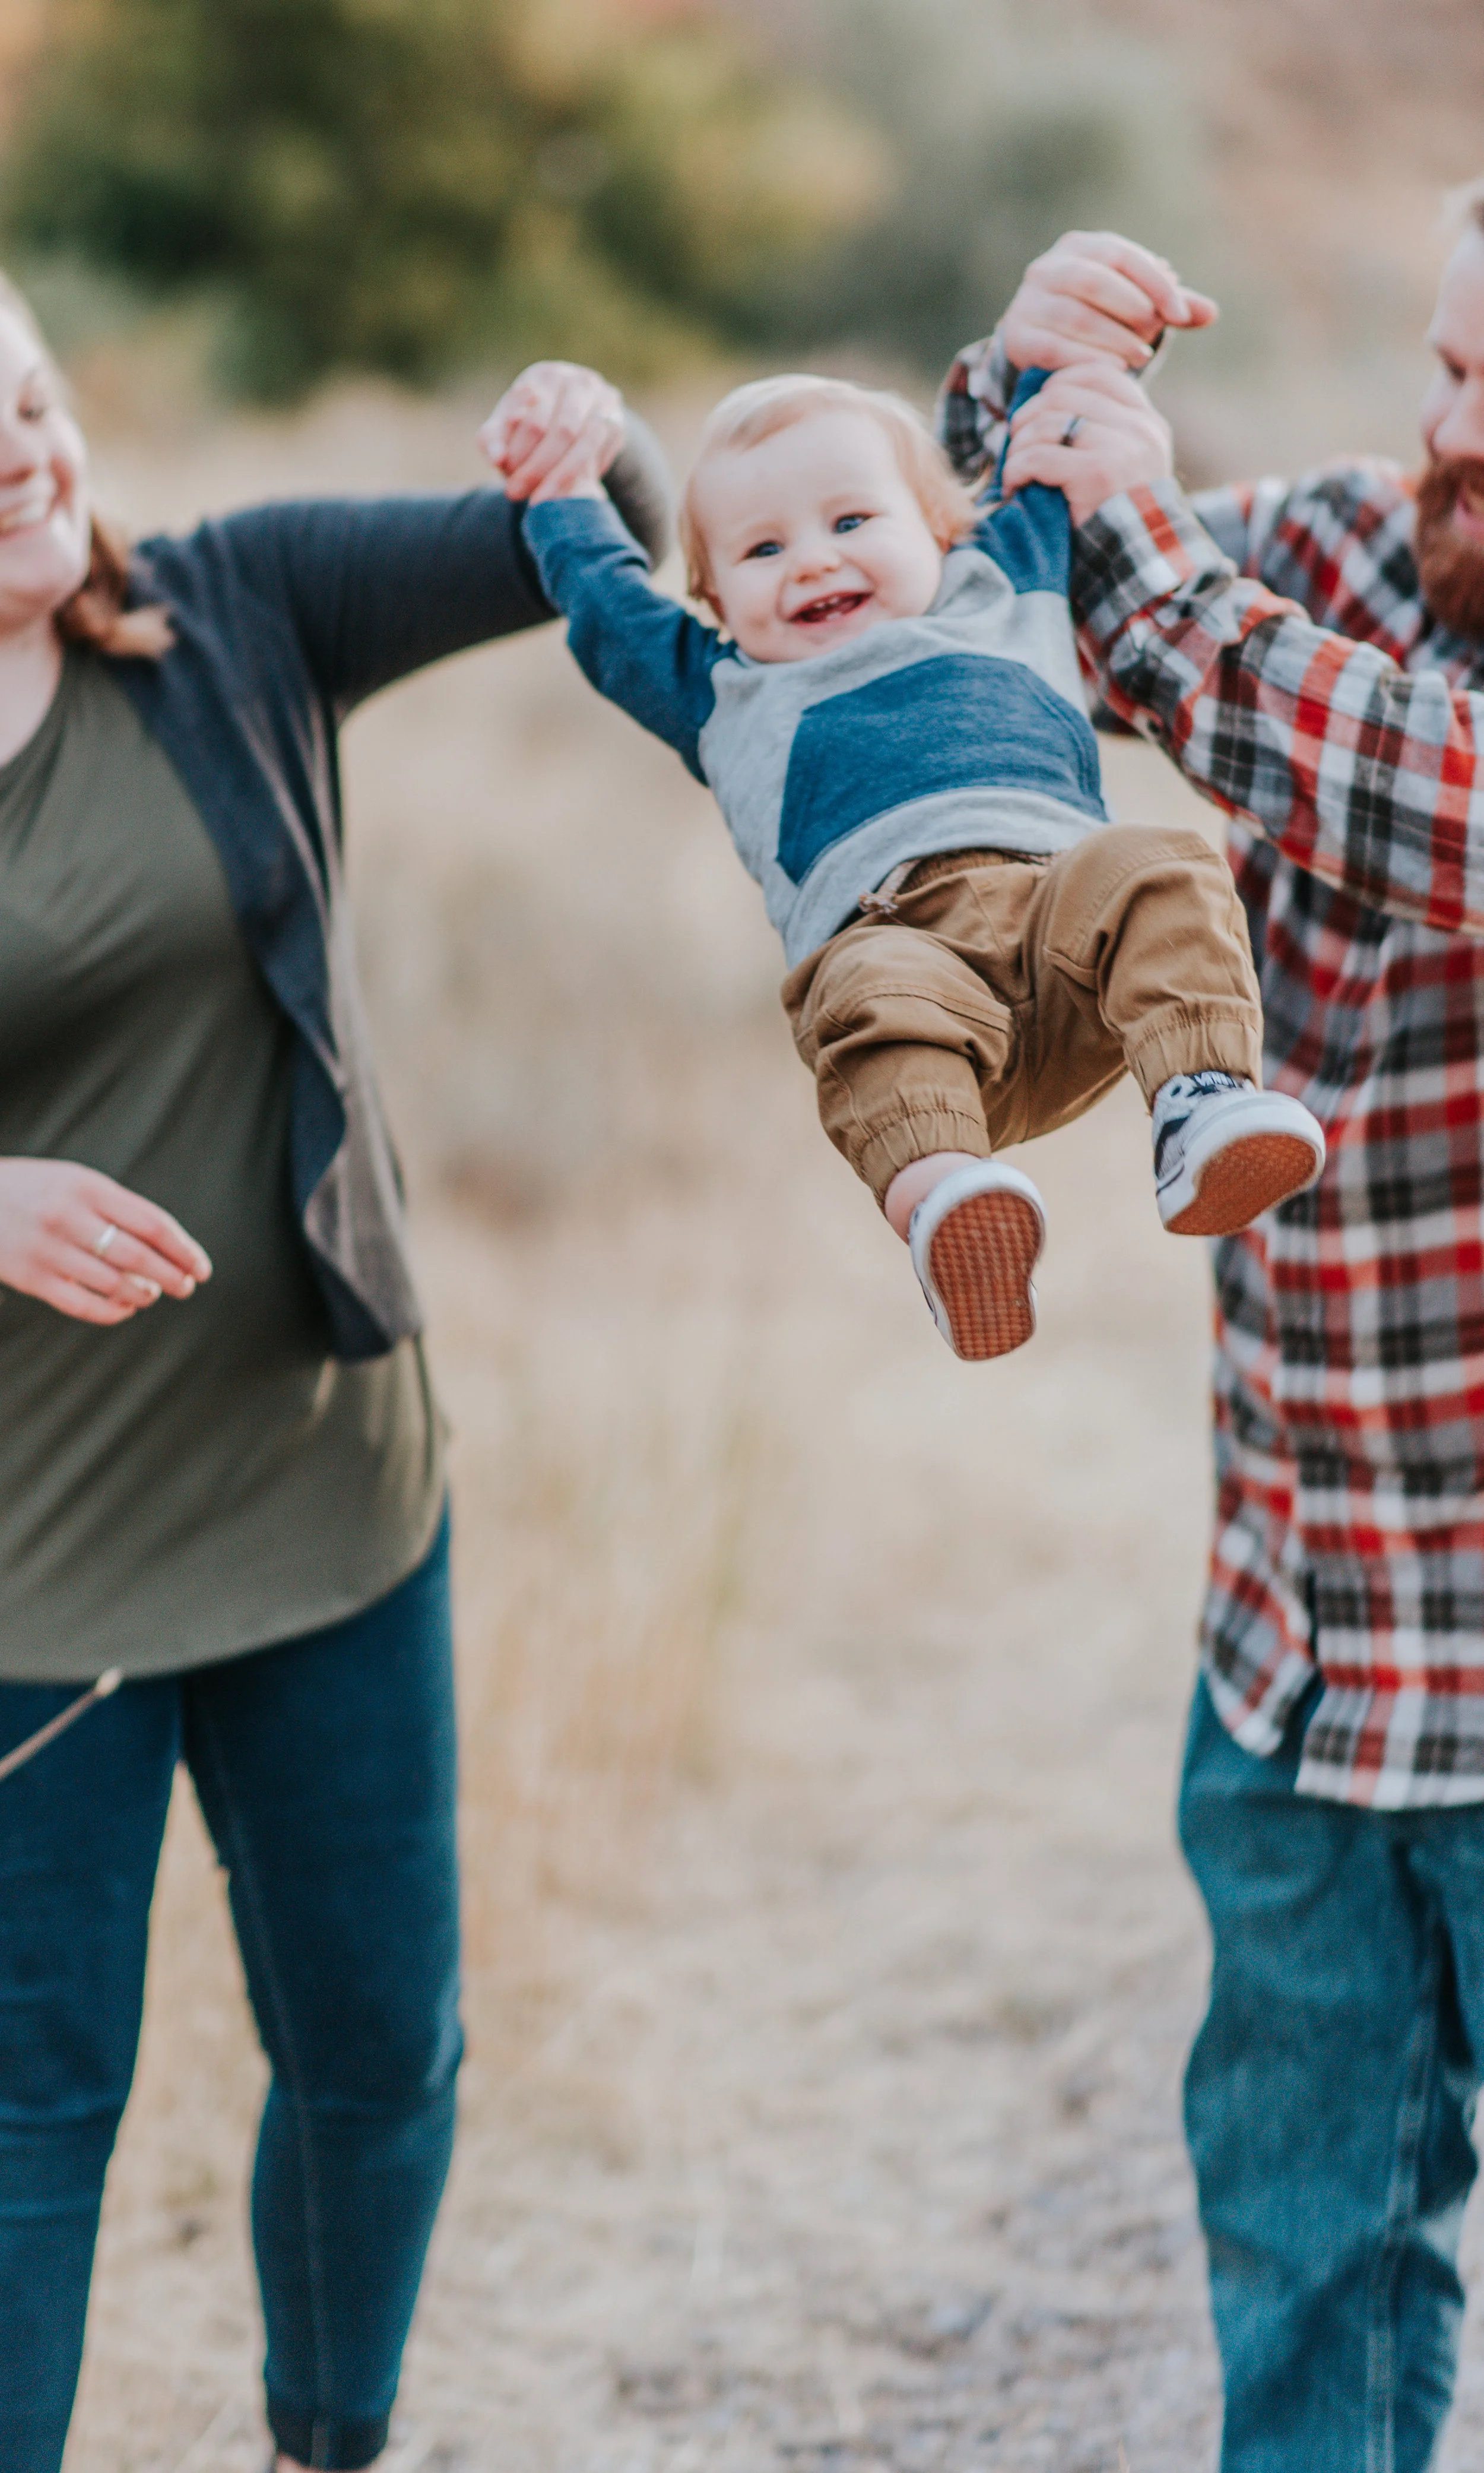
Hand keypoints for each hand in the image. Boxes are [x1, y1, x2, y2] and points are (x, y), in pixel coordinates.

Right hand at [0, 1159, 211, 1325]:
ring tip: (153, 1294)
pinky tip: (126, 1308)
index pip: (152, 1223)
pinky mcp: (31, 1279)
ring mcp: (48, 1250)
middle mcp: (69, 1217)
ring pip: (114, 1284)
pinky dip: (113, 1312)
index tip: (202, 1267)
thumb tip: (168, 1246)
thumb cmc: (35, 1191)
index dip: (183, 1249)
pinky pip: (84, 1306)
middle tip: (187, 1287)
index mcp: (88, 1187)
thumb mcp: (75, 1182)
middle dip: (172, 1277)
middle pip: (138, 1257)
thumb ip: (117, 1208)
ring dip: (144, 1295)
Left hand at [479, 361, 625, 502]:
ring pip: (585, 442)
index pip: (533, 420)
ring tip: (541, 501)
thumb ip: (492, 439)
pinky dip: (582, 473)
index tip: (508, 483)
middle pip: (561, 431)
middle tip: (522, 496)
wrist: (574, 420)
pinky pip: (600, 449)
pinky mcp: (616, 418)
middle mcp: (576, 380)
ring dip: (562, 476)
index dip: (520, 455)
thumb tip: (496, 457)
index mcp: (543, 376)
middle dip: (539, 469)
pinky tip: (566, 491)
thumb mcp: (505, 430)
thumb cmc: (530, 426)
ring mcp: (601, 398)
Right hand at [1000, 230, 1217, 374]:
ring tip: (1139, 358)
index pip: (1123, 256)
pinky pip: (1053, 348)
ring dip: (1113, 340)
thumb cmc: (1098, 316)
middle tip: (1153, 338)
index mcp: (1081, 247)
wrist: (1038, 341)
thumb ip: (1172, 307)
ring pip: (1075, 317)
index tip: (1182, 316)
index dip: (1156, 285)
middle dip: (1132, 311)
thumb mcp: (1135, 304)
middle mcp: (1048, 267)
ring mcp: (1027, 301)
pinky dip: (1086, 359)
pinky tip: (1111, 371)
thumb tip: (1211, 313)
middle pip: (1095, 282)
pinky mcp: (1017, 336)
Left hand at [1002, 361, 1174, 526]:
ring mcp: (1122, 449)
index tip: (1038, 415)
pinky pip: (1038, 456)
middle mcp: (1140, 429)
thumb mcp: (1121, 468)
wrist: (1132, 572)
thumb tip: (1047, 397)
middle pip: (1063, 393)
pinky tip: (1014, 488)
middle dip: (1028, 418)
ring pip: (1047, 422)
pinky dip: (1015, 471)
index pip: (1098, 373)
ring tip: (1014, 474)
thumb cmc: (1113, 523)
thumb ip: (1102, 432)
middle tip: (1016, 447)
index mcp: (1147, 423)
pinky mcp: (1098, 474)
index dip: (1057, 384)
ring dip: (1018, 448)